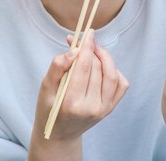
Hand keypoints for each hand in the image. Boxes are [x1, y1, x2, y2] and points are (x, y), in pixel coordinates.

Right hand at [29, 30, 128, 160]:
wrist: (60, 134)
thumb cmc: (49, 108)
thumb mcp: (45, 87)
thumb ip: (57, 67)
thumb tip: (73, 50)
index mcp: (72, 103)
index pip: (84, 68)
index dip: (87, 47)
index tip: (88, 32)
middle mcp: (91, 108)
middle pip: (98, 68)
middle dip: (92, 50)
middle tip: (83, 41)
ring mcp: (104, 109)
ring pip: (111, 73)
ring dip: (103, 57)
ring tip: (92, 51)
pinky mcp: (111, 108)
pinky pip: (121, 83)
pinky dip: (114, 70)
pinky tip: (101, 67)